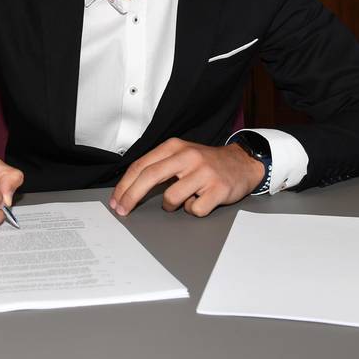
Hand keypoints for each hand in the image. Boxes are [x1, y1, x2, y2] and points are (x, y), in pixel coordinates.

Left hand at [109, 138, 263, 217]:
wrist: (242, 163)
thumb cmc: (206, 163)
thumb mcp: (181, 155)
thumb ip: (158, 166)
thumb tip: (128, 188)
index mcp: (175, 147)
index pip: (142, 165)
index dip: (125, 185)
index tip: (116, 200)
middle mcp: (188, 156)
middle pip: (150, 177)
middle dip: (131, 196)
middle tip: (122, 211)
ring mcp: (204, 173)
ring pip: (171, 198)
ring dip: (172, 206)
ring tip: (183, 199)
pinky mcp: (218, 189)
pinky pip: (194, 209)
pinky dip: (193, 209)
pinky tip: (201, 200)